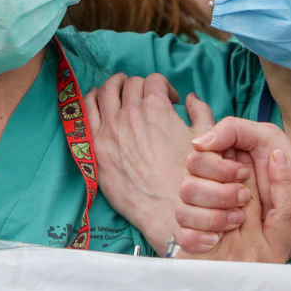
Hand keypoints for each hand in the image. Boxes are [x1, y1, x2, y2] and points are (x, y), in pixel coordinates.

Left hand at [84, 73, 215, 251]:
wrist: (168, 210)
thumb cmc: (190, 177)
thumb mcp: (205, 138)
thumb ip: (200, 111)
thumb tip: (191, 97)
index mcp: (156, 107)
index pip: (154, 80)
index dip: (164, 86)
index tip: (169, 99)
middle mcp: (130, 114)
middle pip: (130, 84)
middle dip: (140, 86)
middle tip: (144, 97)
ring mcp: (109, 129)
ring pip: (105, 91)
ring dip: (113, 86)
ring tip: (118, 89)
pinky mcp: (95, 146)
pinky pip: (86, 112)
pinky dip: (91, 100)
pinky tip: (96, 101)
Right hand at [175, 147, 290, 262]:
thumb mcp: (273, 141)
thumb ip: (236, 130)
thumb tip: (199, 142)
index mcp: (222, 159)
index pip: (196, 156)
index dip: (217, 166)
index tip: (244, 173)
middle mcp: (209, 183)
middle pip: (187, 182)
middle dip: (218, 192)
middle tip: (245, 198)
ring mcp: (205, 211)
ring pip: (183, 208)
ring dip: (213, 216)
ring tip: (239, 220)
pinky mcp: (203, 236)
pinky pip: (182, 234)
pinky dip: (198, 236)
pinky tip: (218, 239)